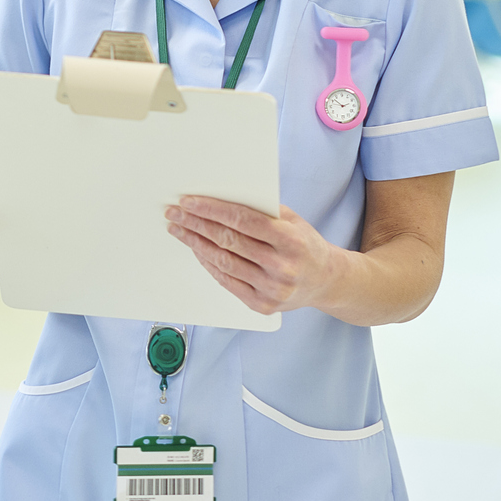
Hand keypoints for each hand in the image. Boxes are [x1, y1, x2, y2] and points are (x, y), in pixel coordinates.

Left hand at [164, 196, 347, 316]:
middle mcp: (282, 267)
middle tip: (175, 213)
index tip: (188, 201)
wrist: (326, 281)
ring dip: (195, 243)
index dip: (211, 209)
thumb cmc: (304, 244)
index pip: (242, 220)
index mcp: (290, 240)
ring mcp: (272, 289)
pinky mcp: (262, 305)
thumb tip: (219, 196)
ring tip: (180, 230)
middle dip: (196, 224)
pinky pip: (226, 281)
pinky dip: (208, 263)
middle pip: (228, 241)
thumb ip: (261, 210)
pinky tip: (197, 250)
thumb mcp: (291, 220)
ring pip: (223, 262)